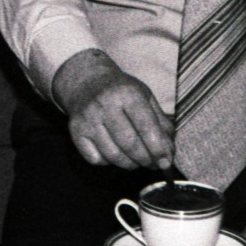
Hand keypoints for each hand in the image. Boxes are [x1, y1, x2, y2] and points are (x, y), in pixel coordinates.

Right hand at [51, 49, 174, 170]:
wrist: (86, 81)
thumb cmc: (122, 92)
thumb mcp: (145, 97)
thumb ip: (161, 124)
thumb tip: (169, 153)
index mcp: (127, 93)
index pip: (146, 126)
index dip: (158, 149)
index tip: (165, 162)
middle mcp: (105, 104)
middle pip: (129, 144)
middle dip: (145, 160)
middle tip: (153, 164)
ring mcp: (88, 118)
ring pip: (113, 155)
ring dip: (129, 164)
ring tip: (137, 160)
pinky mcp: (76, 131)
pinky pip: (96, 159)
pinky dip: (109, 162)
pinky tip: (114, 152)